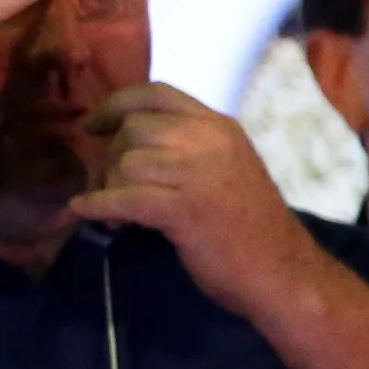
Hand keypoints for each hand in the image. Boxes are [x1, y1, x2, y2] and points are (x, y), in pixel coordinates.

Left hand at [71, 83, 321, 318]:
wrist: (284, 274)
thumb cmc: (251, 229)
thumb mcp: (225, 168)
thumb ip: (185, 148)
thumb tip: (122, 144)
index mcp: (219, 127)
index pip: (157, 94)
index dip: (117, 104)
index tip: (93, 124)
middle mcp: (209, 140)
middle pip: (134, 128)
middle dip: (110, 157)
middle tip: (107, 186)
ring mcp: (198, 173)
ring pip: (126, 161)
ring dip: (106, 186)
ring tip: (112, 212)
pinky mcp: (185, 208)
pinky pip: (124, 198)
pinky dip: (97, 206)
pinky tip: (83, 213)